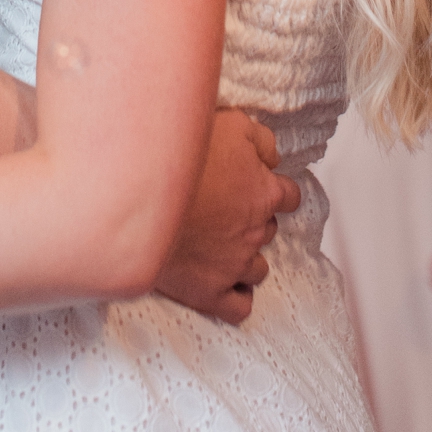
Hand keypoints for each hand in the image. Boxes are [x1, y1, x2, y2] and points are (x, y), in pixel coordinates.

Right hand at [155, 108, 299, 326]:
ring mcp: (234, 266)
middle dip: (253, 221)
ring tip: (222, 247)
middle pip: (268, 231)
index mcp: (264, 193)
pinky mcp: (210, 293)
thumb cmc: (186, 155)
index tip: (262, 188)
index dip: (276, 191)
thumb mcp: (233, 124)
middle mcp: (255, 232)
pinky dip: (238, 297)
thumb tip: (274, 156)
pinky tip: (227, 285)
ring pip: (257, 269)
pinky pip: (239, 307)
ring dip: (246, 258)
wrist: (143, 194)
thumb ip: (261, 140)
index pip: (289, 196)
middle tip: (226, 210)